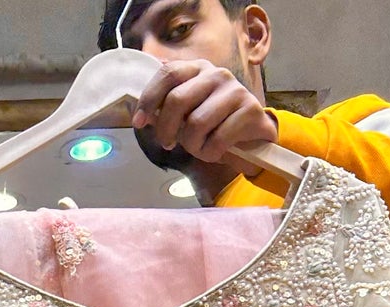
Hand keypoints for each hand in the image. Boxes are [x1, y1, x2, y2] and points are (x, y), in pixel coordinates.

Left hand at [133, 59, 278, 167]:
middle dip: (166, 129)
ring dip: (192, 146)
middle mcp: (216, 73)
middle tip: (168, 143)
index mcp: (197, 69)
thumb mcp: (186, 114)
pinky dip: (210, 153)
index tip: (139, 122)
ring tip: (199, 147)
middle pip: (177, 100)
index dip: (149, 99)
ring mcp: (234, 89)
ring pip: (196, 124)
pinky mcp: (250, 109)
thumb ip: (166, 109)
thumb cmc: (213, 126)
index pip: (168, 74)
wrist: (251, 138)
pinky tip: (216, 151)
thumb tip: (142, 116)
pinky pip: (217, 140)